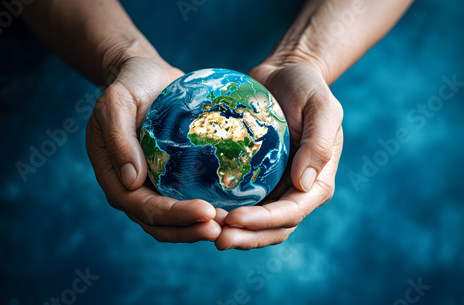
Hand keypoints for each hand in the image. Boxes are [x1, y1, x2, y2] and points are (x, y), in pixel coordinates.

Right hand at [86, 56, 221, 241]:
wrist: (147, 77)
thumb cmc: (129, 85)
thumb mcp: (116, 103)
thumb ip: (118, 139)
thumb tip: (131, 182)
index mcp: (114, 177)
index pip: (142, 207)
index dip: (173, 215)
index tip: (206, 212)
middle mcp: (132, 189)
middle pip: (160, 223)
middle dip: (190, 230)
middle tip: (223, 227)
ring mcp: (152, 186)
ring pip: (175, 220)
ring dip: (200, 227)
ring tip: (231, 224)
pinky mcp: (171, 179)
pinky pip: (188, 199)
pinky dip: (208, 207)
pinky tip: (234, 206)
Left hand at [214, 61, 343, 249]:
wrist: (283, 74)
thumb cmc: (306, 87)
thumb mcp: (322, 107)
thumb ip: (319, 144)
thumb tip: (303, 184)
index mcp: (316, 181)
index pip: (292, 212)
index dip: (264, 222)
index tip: (235, 220)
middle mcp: (295, 190)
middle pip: (272, 227)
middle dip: (247, 237)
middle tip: (217, 238)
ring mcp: (274, 187)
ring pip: (254, 222)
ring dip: (233, 231)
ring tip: (205, 230)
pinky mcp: (254, 178)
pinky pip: (238, 200)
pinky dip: (223, 210)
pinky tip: (199, 209)